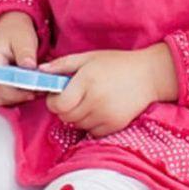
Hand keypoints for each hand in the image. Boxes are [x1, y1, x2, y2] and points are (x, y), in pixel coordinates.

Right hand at [0, 12, 41, 106]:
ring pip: (0, 100)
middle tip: (38, 89)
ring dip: (18, 97)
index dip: (19, 93)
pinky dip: (13, 96)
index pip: (1, 87)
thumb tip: (29, 66)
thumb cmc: (16, 32)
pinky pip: (0, 97)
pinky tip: (24, 87)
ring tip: (32, 87)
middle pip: (0, 97)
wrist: (8, 28)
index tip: (36, 90)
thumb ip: (26, 53)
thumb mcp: (25, 39)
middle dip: (21, 96)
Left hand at [39, 46, 163, 136]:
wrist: (149, 75)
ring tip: (86, 102)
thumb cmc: (115, 64)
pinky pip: (92, 132)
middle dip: (63, 108)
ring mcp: (107, 115)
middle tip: (72, 97)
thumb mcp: (87, 57)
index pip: (59, 104)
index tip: (58, 94)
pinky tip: (97, 110)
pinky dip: (90, 124)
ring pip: (78, 125)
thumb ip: (62, 65)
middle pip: (66, 117)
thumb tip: (39, 72)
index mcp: (86, 81)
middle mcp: (96, 101)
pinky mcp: (116, 125)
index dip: (53, 101)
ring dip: (76, 117)